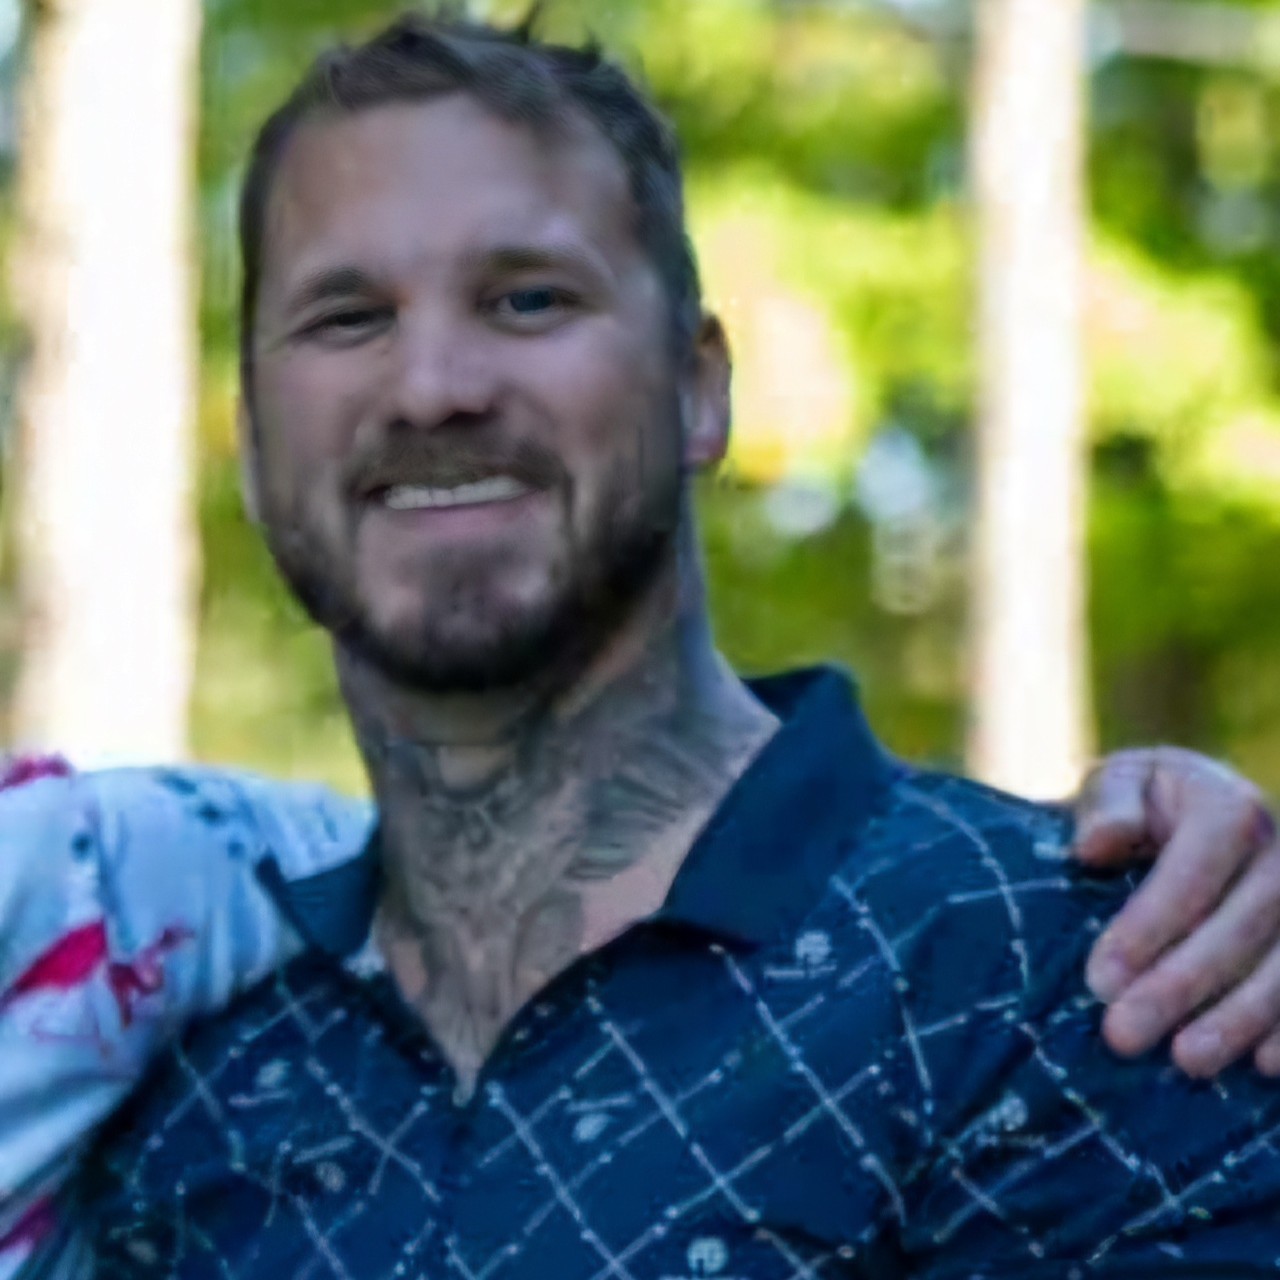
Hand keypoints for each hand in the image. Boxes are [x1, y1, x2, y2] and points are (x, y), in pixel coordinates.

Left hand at [1074, 747, 1279, 1077]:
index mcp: (1228, 807)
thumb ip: (1108, 805)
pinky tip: (1261, 1065)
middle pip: (1240, 927)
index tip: (1099, 979)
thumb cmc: (1141, 806)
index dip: (1149, 927)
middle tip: (1123, 1033)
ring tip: (1185, 1061)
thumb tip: (1094, 844)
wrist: (1188, 816)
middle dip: (1181, 986)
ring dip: (1238, 1020)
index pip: (1193, 872)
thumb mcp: (1117, 784)